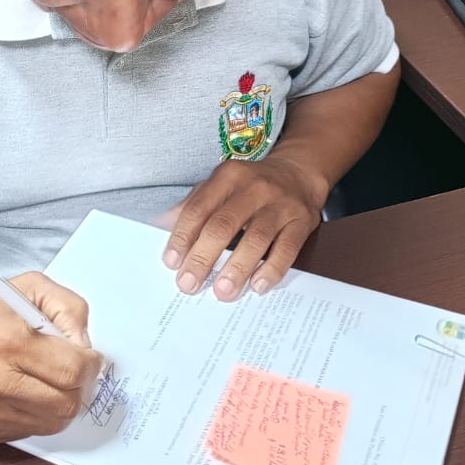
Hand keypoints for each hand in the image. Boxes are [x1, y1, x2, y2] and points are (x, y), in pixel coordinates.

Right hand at [0, 272, 103, 442]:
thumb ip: (69, 308)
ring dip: (57, 403)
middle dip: (78, 387)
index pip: (72, 371)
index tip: (89, 358)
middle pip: (67, 404)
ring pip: (51, 424)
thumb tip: (86, 347)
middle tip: (69, 370)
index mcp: (8, 342)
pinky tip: (20, 391)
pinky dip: (33, 414)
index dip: (90, 365)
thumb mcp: (31, 287)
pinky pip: (27, 432)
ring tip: (43, 379)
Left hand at [161, 155, 326, 300]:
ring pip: (256, 239)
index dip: (183, 237)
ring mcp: (281, 204)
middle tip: (189, 283)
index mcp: (228, 176)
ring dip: (237, 268)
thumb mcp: (220, 185)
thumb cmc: (250, 186)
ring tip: (223, 291)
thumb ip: (194, 204)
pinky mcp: (303, 221)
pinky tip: (258, 286)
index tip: (172, 262)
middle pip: (224, 225)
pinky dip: (272, 270)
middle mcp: (254, 188)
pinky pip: (287, 249)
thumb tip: (162, 226)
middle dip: (203, 257)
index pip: (199, 208)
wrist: (299, 173)